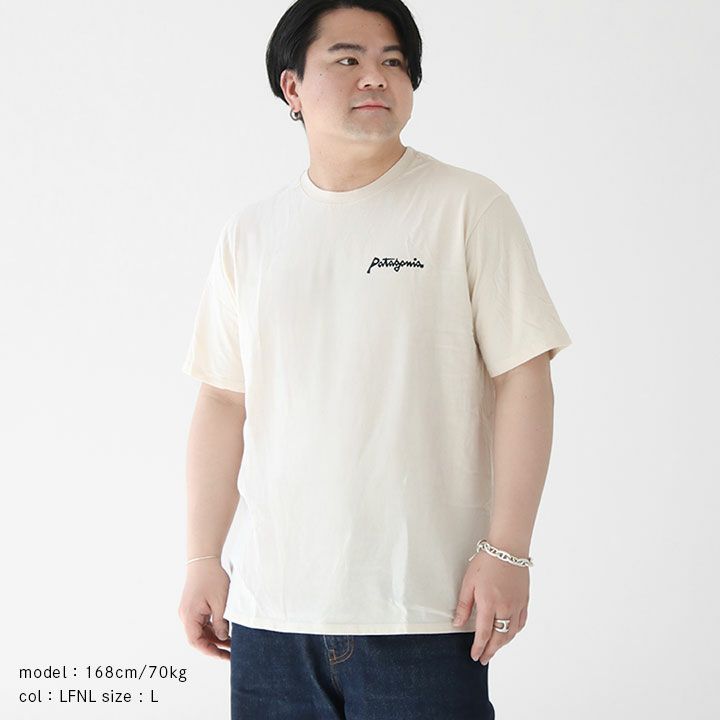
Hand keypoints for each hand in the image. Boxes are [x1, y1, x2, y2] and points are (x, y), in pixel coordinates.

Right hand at [178, 559, 231, 659]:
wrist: (204, 558)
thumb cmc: (212, 578)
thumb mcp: (221, 602)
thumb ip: (221, 623)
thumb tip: (223, 639)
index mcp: (189, 616)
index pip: (196, 642)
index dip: (209, 651)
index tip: (223, 656)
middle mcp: (186, 615)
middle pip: (199, 638)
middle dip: (215, 646)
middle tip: (232, 653)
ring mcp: (190, 611)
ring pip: (202, 630)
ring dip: (215, 637)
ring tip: (233, 643)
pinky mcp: (194, 606)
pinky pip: (203, 622)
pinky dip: (213, 627)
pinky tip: (226, 630)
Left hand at [452, 549, 528, 663]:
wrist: (508, 548)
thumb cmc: (487, 561)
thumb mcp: (468, 582)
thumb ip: (464, 605)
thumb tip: (458, 623)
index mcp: (489, 604)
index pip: (484, 634)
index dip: (479, 647)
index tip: (475, 655)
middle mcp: (505, 608)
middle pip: (499, 638)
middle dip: (491, 651)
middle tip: (484, 659)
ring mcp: (517, 605)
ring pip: (511, 633)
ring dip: (503, 644)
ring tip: (494, 648)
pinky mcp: (524, 600)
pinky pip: (521, 623)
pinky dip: (514, 632)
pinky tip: (509, 633)